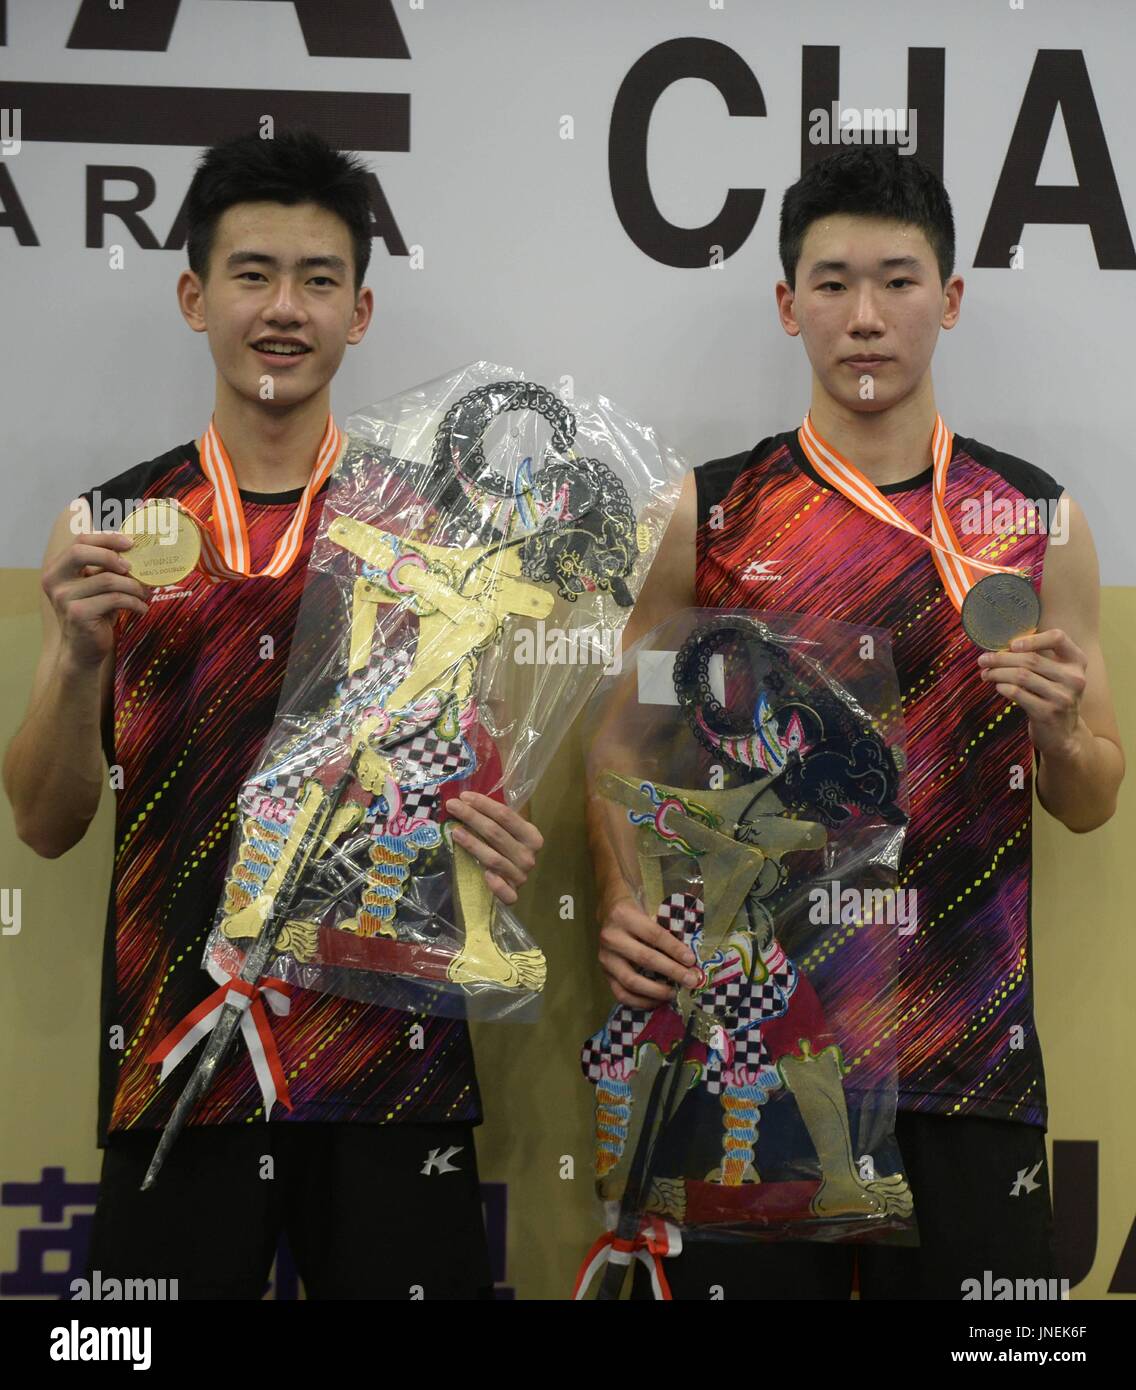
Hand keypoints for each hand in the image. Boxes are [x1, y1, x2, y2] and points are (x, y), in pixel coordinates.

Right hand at [43, 530, 147, 668]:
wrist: (84, 650)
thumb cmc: (95, 613)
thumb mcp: (98, 586)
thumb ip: (106, 568)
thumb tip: (135, 549)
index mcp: (57, 569)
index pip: (79, 541)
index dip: (106, 538)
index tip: (130, 543)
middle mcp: (54, 581)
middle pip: (80, 552)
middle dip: (112, 556)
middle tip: (132, 568)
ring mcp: (64, 598)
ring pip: (107, 579)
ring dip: (133, 586)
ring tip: (144, 594)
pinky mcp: (78, 614)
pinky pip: (115, 599)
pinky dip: (134, 602)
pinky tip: (142, 608)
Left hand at [443, 790, 542, 904]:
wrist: (513, 882)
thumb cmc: (508, 850)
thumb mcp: (509, 832)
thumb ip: (496, 819)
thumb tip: (467, 799)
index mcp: (531, 836)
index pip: (506, 816)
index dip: (484, 804)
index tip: (464, 796)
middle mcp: (529, 856)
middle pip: (496, 833)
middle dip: (472, 817)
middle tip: (452, 806)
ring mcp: (521, 876)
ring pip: (493, 858)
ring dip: (473, 844)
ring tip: (454, 831)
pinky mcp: (514, 896)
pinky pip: (506, 892)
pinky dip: (496, 884)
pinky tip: (485, 874)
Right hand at [598, 892, 701, 1007]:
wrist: (610, 913)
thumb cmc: (637, 912)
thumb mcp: (650, 909)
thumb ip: (667, 928)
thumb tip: (690, 957)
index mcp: (624, 916)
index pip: (654, 935)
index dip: (674, 949)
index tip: (692, 961)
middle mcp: (611, 937)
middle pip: (645, 958)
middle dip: (672, 971)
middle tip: (690, 980)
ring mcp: (605, 957)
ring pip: (631, 980)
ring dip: (657, 991)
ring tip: (674, 993)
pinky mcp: (604, 973)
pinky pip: (621, 994)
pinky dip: (641, 1001)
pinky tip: (657, 1000)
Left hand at [977, 629, 1087, 757]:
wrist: (1063, 735)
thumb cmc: (1053, 697)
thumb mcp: (1057, 675)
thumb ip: (1041, 657)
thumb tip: (1002, 646)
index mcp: (1077, 661)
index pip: (1058, 637)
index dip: (1033, 638)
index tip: (1011, 645)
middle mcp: (1074, 678)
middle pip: (1031, 659)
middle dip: (1001, 658)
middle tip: (983, 660)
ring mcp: (1062, 697)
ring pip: (1021, 676)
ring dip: (997, 673)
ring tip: (986, 674)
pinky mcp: (1047, 713)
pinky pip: (1017, 693)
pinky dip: (1003, 687)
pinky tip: (998, 687)